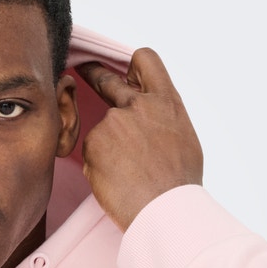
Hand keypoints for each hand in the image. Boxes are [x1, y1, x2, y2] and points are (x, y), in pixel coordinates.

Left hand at [76, 48, 202, 230]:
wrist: (164, 208)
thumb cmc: (178, 182)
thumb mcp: (182, 137)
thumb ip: (161, 119)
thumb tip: (150, 120)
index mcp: (165, 101)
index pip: (145, 60)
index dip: (132, 65)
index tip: (123, 72)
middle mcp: (137, 105)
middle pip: (106, 80)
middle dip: (93, 74)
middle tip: (84, 72)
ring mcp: (112, 122)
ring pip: (101, 130)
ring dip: (107, 147)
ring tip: (127, 175)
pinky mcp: (92, 143)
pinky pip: (91, 152)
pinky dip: (99, 165)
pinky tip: (115, 181)